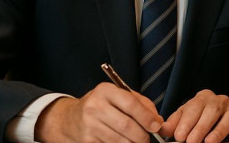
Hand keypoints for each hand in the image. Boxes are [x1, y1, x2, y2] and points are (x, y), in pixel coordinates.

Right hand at [35, 83, 163, 142]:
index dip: (146, 117)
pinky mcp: (87, 140)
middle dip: (142, 135)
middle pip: (126, 125)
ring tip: (137, 140)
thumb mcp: (118, 96)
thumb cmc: (101, 105)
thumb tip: (157, 120)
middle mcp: (95, 106)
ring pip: (120, 140)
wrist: (71, 119)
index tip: (156, 126)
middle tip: (148, 138)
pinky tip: (124, 142)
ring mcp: (89, 125)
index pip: (130, 103)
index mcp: (105, 91)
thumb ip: (141, 103)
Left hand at [161, 89, 228, 142]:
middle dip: (200, 128)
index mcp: (203, 98)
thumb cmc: (201, 118)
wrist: (223, 116)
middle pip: (211, 111)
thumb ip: (174, 124)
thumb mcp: (186, 118)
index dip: (186, 122)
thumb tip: (162, 130)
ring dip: (219, 131)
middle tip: (192, 142)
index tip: (180, 136)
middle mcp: (219, 100)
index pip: (194, 107)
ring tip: (209, 142)